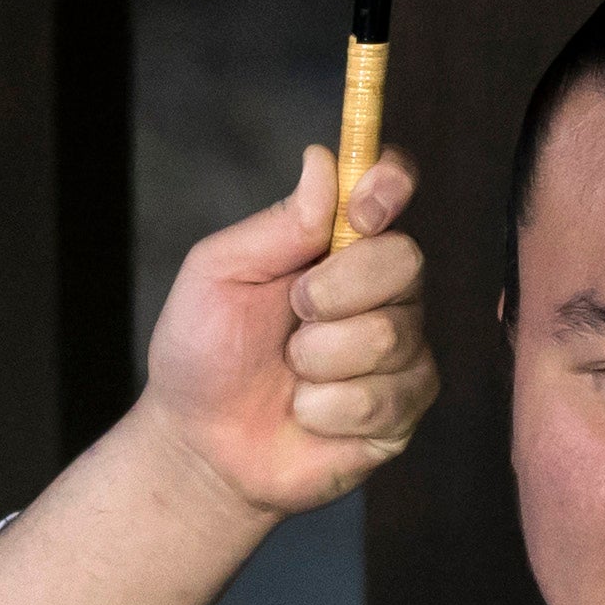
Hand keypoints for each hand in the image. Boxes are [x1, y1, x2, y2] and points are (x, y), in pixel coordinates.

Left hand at [133, 147, 436, 519]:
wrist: (199, 443)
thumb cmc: (204, 351)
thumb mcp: (219, 275)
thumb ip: (277, 225)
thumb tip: (322, 161)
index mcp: (338, 243)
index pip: (392, 188)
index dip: (390, 186)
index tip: (360, 210)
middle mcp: (381, 288)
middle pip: (405, 261)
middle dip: (335, 291)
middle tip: (293, 313)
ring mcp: (400, 349)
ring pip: (390, 335)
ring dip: (319, 359)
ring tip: (290, 374)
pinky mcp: (402, 409)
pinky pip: (385, 397)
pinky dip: (328, 408)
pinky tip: (306, 413)